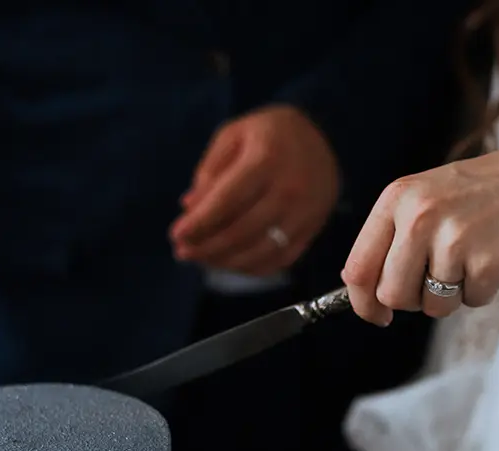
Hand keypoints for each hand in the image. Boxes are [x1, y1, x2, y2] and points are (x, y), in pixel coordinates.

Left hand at [170, 105, 339, 275]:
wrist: (323, 137)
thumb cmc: (268, 134)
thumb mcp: (234, 135)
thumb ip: (210, 171)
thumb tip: (189, 208)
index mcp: (267, 158)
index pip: (227, 200)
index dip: (199, 223)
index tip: (175, 235)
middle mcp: (290, 188)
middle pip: (242, 231)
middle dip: (207, 247)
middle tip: (183, 252)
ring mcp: (306, 212)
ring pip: (260, 251)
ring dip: (226, 262)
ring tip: (202, 259)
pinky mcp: (314, 228)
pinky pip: (281, 259)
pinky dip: (252, 268)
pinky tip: (231, 263)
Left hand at [341, 147, 498, 325]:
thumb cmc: (474, 197)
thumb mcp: (422, 198)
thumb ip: (389, 238)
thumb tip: (360, 289)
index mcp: (397, 199)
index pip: (359, 267)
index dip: (363, 302)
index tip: (376, 314)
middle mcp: (420, 217)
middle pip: (393, 295)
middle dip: (412, 298)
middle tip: (436, 277)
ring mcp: (455, 240)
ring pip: (432, 305)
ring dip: (449, 295)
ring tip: (467, 261)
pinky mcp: (486, 264)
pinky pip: (469, 302)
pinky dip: (479, 291)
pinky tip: (490, 259)